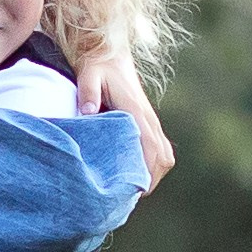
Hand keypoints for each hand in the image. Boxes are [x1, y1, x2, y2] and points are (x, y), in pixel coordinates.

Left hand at [74, 49, 173, 188]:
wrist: (109, 54)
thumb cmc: (97, 68)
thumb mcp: (89, 75)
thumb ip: (88, 93)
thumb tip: (87, 112)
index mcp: (135, 110)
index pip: (150, 145)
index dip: (147, 170)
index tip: (137, 190)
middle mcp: (148, 117)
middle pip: (162, 156)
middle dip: (151, 179)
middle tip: (130, 197)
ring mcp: (151, 121)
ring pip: (165, 155)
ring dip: (154, 174)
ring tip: (134, 190)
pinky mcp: (148, 123)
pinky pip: (161, 149)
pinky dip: (154, 165)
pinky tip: (138, 175)